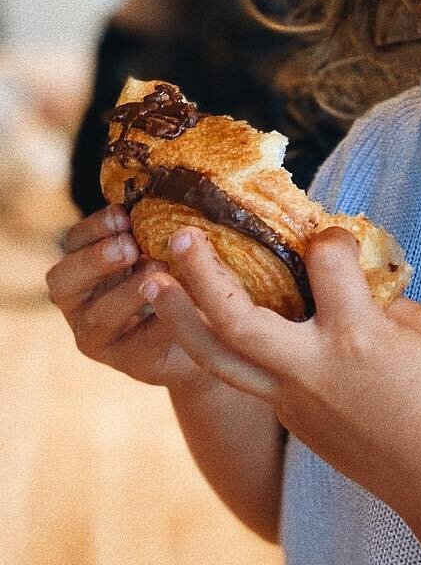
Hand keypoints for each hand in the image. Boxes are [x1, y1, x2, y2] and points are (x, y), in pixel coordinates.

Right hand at [46, 204, 207, 392]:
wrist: (212, 333)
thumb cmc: (184, 281)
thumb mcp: (170, 252)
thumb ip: (161, 233)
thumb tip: (176, 202)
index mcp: (86, 268)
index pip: (73, 243)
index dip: (94, 228)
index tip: (123, 214)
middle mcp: (82, 302)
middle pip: (64, 280)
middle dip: (95, 260)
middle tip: (129, 247)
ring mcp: (99, 336)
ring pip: (98, 316)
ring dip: (128, 293)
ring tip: (158, 273)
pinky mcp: (128, 362)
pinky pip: (140, 343)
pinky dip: (163, 321)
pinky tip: (184, 306)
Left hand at [143, 224, 420, 505]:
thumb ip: (383, 299)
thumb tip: (351, 279)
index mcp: (356, 335)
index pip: (326, 262)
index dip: (330, 237)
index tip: (333, 235)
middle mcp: (311, 366)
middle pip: (235, 317)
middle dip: (201, 272)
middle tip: (178, 237)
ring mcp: (291, 397)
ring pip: (215, 357)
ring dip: (178, 318)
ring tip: (152, 285)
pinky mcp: (287, 415)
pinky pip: (242, 375)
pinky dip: (218, 344)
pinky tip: (205, 322)